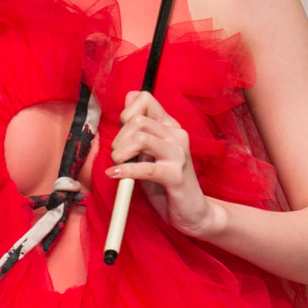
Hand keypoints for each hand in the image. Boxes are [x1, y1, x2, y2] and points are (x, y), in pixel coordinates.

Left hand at [106, 91, 220, 236]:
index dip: (126, 114)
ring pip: (141, 139)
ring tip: (118, 165)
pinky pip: (146, 168)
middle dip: (119, 138)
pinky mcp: (176, 176)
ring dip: (121, 153)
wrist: (192, 212)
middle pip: (138, 120)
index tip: (123, 134)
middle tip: (118, 156)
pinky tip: (115, 175)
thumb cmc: (166, 183)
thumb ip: (139, 127)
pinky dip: (125, 171)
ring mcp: (178, 155)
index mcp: (170, 126)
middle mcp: (177, 135)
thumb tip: (129, 95)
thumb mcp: (149, 152)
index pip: (145, 99)